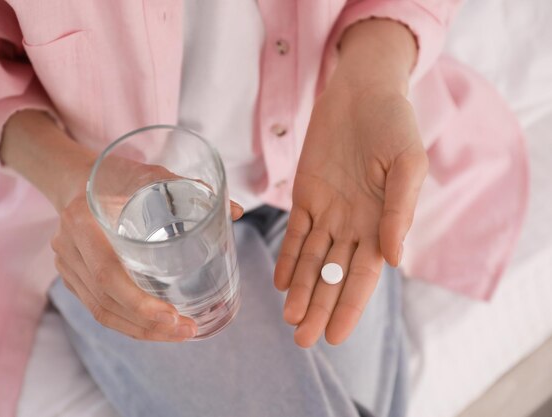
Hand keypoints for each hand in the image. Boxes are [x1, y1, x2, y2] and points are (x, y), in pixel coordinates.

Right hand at [1, 110, 243, 341]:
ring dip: (141, 330)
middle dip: (148, 325)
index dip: (138, 302)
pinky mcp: (71, 275)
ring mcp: (65, 264)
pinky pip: (97, 307)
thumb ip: (190, 190)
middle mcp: (68, 247)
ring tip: (178, 334)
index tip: (173, 316)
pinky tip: (156, 328)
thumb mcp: (150, 174)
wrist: (75, 177)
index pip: (106, 274)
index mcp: (83, 221)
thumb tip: (237, 210)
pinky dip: (127, 322)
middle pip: (105, 301)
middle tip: (187, 331)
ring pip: (101, 311)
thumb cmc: (116, 175)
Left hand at [274, 86, 427, 346]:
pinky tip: (281, 283)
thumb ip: (400, 211)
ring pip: (312, 260)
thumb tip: (394, 260)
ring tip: (290, 320)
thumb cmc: (393, 123)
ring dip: (301, 290)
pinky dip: (287, 257)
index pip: (364, 275)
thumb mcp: (408, 164)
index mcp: (383, 223)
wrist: (362, 91)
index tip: (336, 336)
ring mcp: (328, 211)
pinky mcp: (305, 195)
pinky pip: (295, 233)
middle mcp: (354, 224)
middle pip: (334, 275)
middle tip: (303, 340)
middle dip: (320, 307)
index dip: (350, 306)